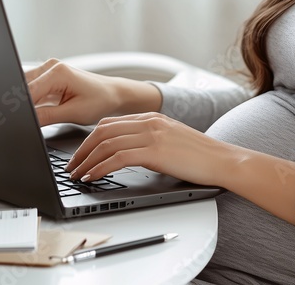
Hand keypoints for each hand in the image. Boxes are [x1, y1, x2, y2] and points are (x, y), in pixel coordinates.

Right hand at [25, 58, 120, 126]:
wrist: (113, 94)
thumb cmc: (100, 101)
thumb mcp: (73, 113)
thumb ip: (45, 117)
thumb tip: (24, 121)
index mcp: (57, 72)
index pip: (26, 92)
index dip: (20, 109)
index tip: (18, 121)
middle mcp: (51, 66)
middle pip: (22, 88)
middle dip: (22, 106)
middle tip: (29, 120)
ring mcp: (48, 70)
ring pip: (25, 89)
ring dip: (28, 104)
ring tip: (45, 112)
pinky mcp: (48, 78)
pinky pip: (32, 90)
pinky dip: (33, 102)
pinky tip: (46, 108)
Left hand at [64, 112, 235, 188]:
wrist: (223, 160)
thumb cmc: (200, 155)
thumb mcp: (170, 139)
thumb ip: (149, 139)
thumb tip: (125, 153)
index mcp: (152, 117)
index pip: (110, 123)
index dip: (88, 139)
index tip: (79, 155)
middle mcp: (149, 121)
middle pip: (102, 131)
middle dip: (82, 150)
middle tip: (71, 166)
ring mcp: (152, 134)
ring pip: (106, 144)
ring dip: (86, 161)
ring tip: (77, 175)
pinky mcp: (155, 151)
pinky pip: (117, 158)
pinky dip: (100, 168)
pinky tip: (92, 177)